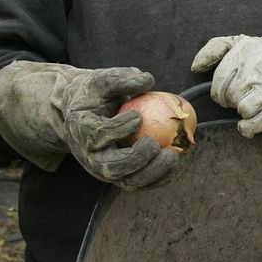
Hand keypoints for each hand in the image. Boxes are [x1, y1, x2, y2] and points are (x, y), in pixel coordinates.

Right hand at [53, 67, 177, 188]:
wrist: (86, 114)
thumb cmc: (97, 94)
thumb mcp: (104, 80)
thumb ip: (123, 79)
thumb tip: (148, 80)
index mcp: (81, 131)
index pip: (97, 136)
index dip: (118, 129)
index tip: (138, 117)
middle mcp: (90, 157)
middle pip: (112, 167)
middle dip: (137, 159)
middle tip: (158, 145)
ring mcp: (105, 170)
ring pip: (129, 181)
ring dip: (154, 172)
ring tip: (174, 156)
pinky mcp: (121, 177)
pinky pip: (142, 183)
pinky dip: (161, 177)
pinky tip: (180, 162)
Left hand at [191, 35, 261, 136]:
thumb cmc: (259, 55)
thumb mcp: (235, 42)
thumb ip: (213, 49)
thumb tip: (196, 67)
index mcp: (244, 53)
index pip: (218, 84)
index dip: (222, 89)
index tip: (232, 84)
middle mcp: (256, 70)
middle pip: (229, 98)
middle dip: (233, 99)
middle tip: (245, 92)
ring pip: (243, 109)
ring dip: (244, 110)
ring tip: (252, 102)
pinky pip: (258, 122)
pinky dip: (251, 127)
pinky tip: (248, 125)